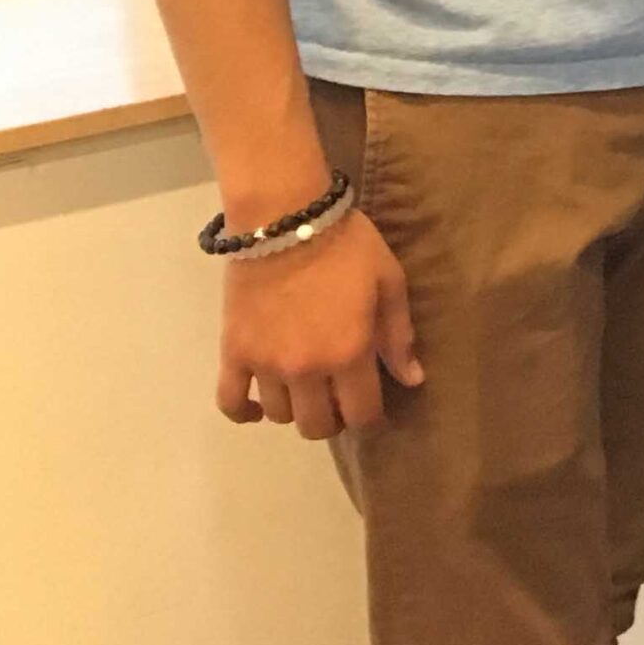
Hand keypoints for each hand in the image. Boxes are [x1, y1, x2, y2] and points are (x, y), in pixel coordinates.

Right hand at [216, 208, 423, 439]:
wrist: (286, 218)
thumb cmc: (347, 246)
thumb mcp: (389, 282)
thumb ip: (399, 335)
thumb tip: (412, 380)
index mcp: (349, 353)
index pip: (361, 414)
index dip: (370, 419)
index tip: (372, 408)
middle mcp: (306, 370)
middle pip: (317, 425)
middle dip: (333, 419)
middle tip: (339, 397)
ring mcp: (266, 365)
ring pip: (280, 416)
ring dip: (296, 408)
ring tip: (306, 387)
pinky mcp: (234, 353)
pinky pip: (231, 402)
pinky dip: (243, 413)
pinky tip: (258, 406)